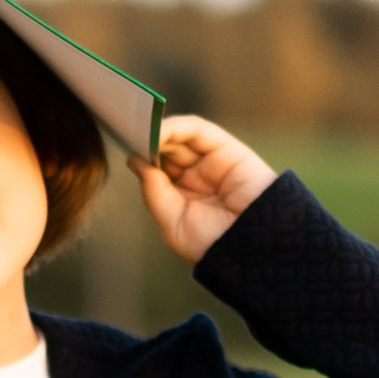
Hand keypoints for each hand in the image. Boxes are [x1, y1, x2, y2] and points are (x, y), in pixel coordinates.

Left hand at [130, 115, 279, 265]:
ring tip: (139, 132)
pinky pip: (199, 130)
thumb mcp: (174, 223)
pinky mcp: (228, 149)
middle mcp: (197, 177)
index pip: (157, 168)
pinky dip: (176, 127)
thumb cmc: (217, 246)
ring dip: (157, 132)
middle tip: (125, 134)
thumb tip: (136, 159)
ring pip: (180, 137)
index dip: (140, 156)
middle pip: (166, 149)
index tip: (121, 148)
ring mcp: (212, 161)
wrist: (257, 250)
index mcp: (183, 197)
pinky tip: (157, 133)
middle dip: (144, 141)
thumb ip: (155, 192)